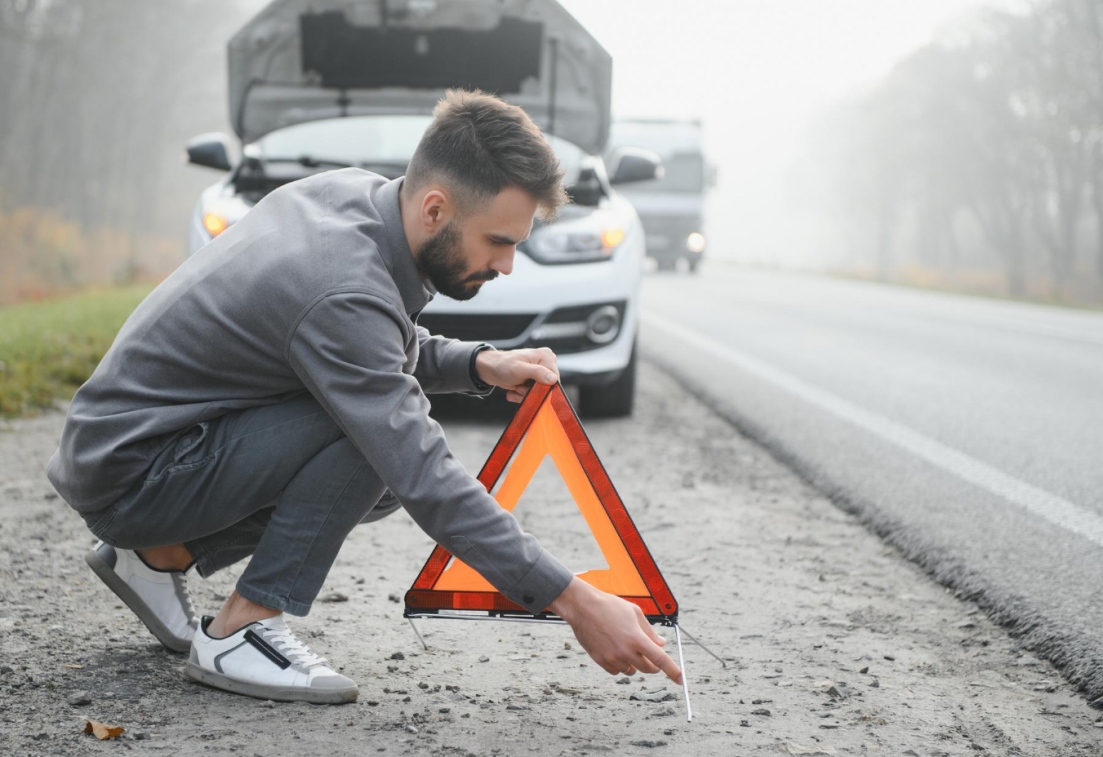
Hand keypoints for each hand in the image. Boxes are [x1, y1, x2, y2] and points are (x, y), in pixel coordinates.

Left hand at [475, 347, 559, 402]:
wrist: (490, 370)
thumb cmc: (502, 366)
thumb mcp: (519, 369)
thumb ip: (537, 373)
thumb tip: (553, 379)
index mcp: (546, 356)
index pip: (554, 379)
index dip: (542, 388)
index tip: (527, 387)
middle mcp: (546, 363)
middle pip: (547, 387)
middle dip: (531, 392)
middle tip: (519, 387)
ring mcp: (541, 372)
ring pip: (540, 393)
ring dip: (525, 394)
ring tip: (516, 387)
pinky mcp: (535, 380)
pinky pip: (534, 394)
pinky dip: (523, 396)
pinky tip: (514, 390)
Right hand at [549, 578, 682, 683]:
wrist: (582, 607)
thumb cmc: (609, 606)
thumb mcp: (634, 613)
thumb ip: (650, 631)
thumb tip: (662, 644)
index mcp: (636, 638)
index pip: (660, 659)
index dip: (672, 670)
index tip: (680, 679)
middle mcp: (625, 651)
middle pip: (648, 668)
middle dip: (653, 665)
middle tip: (651, 655)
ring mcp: (612, 658)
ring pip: (631, 671)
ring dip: (635, 664)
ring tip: (627, 647)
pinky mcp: (600, 661)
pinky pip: (617, 671)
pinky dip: (620, 665)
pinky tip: (616, 652)